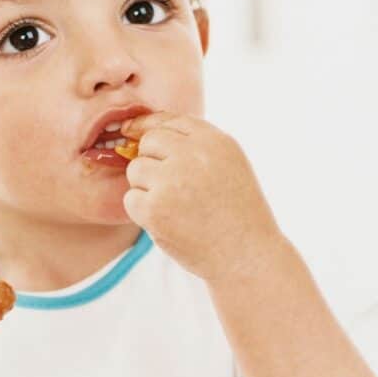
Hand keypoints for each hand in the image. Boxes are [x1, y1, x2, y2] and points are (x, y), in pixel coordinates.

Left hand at [120, 112, 283, 285]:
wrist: (246, 255)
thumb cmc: (238, 215)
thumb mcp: (230, 165)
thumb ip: (197, 146)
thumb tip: (147, 132)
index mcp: (215, 141)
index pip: (170, 121)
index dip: (149, 126)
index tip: (133, 131)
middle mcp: (193, 155)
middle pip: (148, 143)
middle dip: (151, 162)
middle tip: (171, 190)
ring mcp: (172, 180)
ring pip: (136, 169)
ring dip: (146, 188)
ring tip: (174, 208)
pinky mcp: (155, 208)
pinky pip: (131, 199)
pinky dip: (142, 212)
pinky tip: (167, 222)